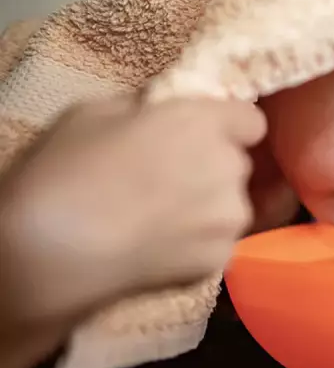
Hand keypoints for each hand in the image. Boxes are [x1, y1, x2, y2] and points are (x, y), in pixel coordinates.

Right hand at [0, 93, 265, 325]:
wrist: (49, 253)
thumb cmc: (64, 173)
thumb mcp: (96, 113)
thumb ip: (146, 107)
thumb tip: (160, 112)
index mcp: (202, 123)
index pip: (251, 121)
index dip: (228, 128)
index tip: (202, 137)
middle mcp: (228, 168)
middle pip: (238, 165)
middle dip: (212, 169)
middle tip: (167, 182)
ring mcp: (229, 219)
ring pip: (232, 207)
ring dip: (208, 209)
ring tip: (159, 221)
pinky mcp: (220, 260)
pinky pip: (219, 243)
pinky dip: (198, 245)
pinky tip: (159, 248)